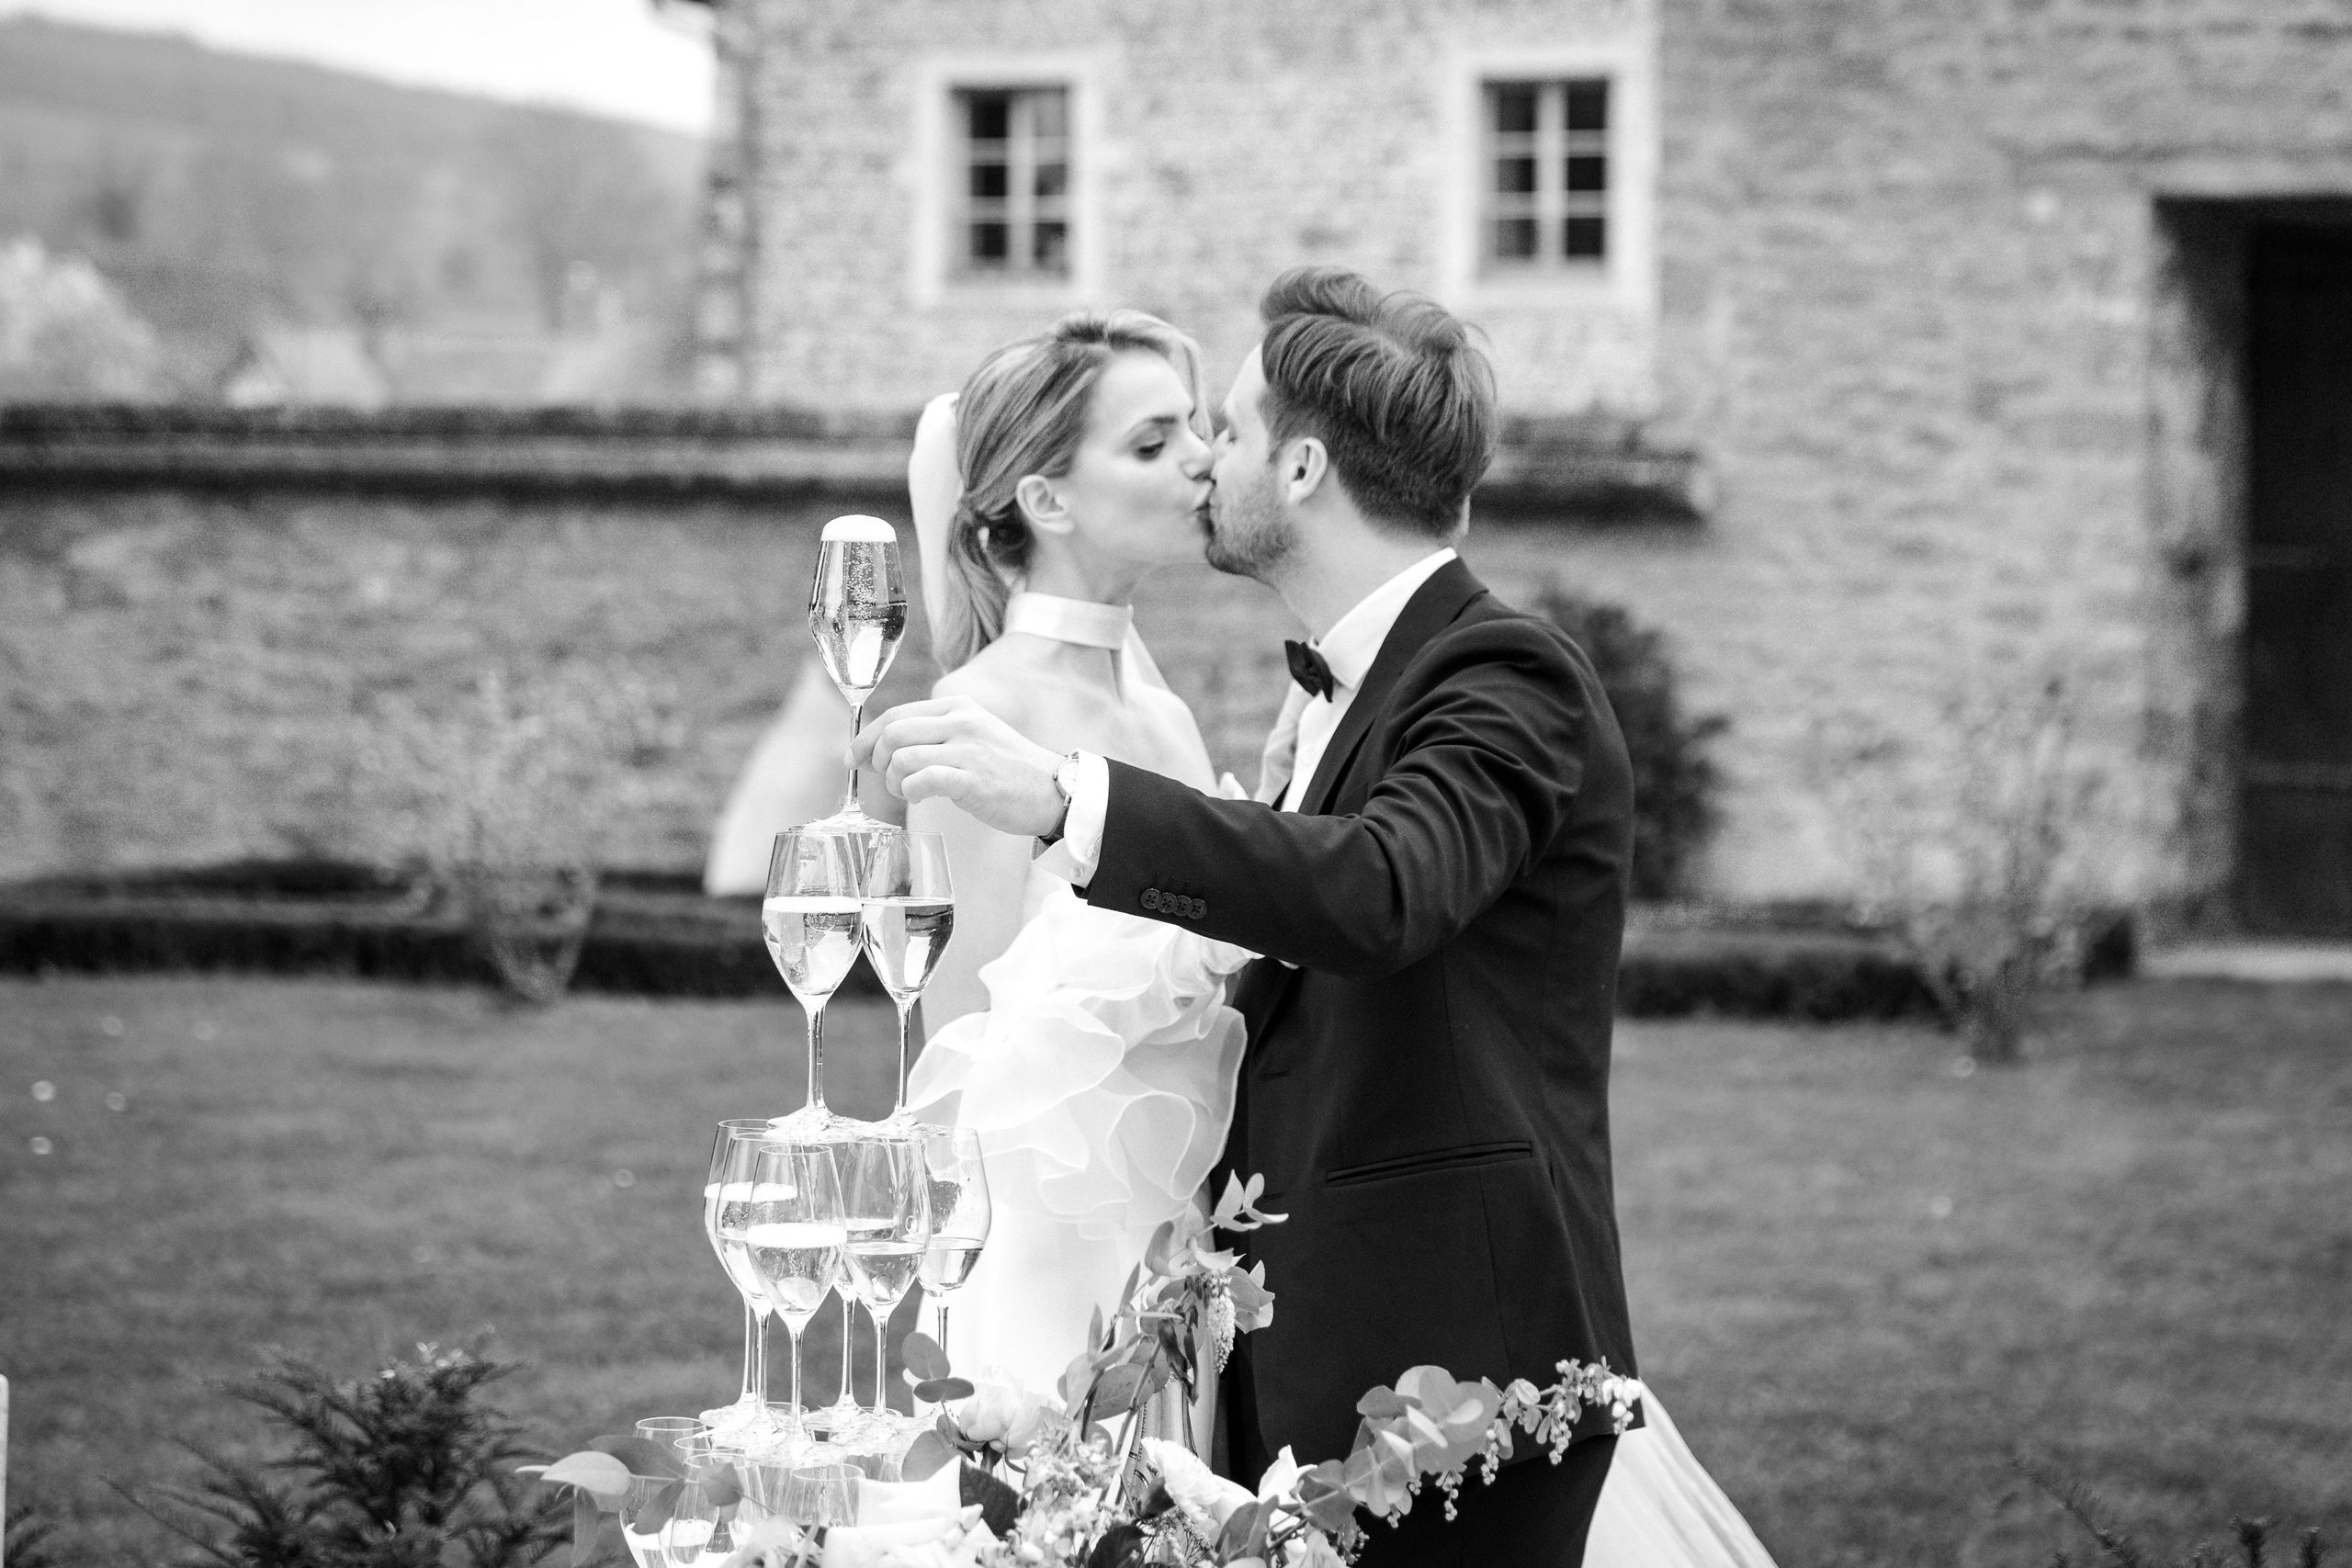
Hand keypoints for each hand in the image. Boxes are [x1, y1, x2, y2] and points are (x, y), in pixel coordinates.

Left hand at [852, 696, 1067, 836]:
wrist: (1053, 790)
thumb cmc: (1008, 770)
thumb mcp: (973, 735)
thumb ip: (936, 734)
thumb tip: (883, 749)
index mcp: (957, 706)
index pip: (896, 714)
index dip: (867, 737)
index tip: (854, 757)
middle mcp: (961, 721)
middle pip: (893, 733)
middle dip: (877, 761)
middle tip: (886, 780)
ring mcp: (967, 749)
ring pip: (902, 757)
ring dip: (893, 781)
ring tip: (907, 793)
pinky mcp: (973, 779)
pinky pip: (920, 781)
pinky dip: (910, 792)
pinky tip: (921, 797)